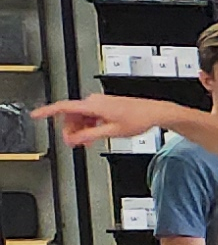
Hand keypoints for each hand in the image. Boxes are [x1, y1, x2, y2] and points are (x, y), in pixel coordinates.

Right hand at [32, 94, 152, 150]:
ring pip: (80, 117)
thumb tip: (75, 139)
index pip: (64, 107)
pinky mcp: (105, 105)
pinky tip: (93, 135)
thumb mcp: (111, 132)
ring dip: (81, 129)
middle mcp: (95, 101)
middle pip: (71, 115)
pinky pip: (90, 116)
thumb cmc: (138, 119)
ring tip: (87, 142)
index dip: (47, 111)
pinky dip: (89, 126)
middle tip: (75, 143)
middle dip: (71, 130)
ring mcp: (100, 103)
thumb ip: (90, 135)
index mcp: (93, 106)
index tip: (36, 114)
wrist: (154, 112)